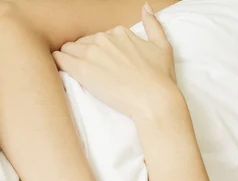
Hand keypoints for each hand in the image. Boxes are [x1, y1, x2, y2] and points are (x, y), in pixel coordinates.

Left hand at [52, 3, 175, 117]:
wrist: (155, 99)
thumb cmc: (161, 77)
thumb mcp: (163, 47)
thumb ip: (153, 24)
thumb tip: (145, 7)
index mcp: (120, 33)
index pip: (100, 38)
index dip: (101, 52)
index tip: (107, 65)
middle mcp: (104, 39)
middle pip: (83, 43)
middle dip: (86, 55)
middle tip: (95, 72)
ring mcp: (91, 53)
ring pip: (69, 50)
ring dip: (72, 59)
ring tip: (81, 74)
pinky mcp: (82, 69)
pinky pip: (60, 60)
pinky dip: (60, 64)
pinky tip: (65, 71)